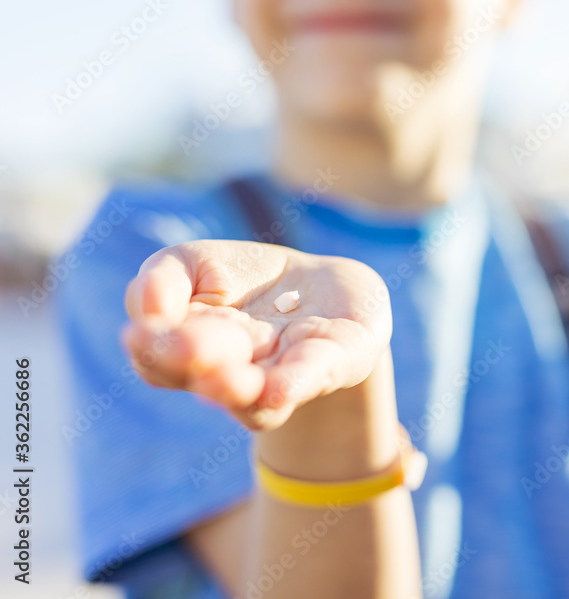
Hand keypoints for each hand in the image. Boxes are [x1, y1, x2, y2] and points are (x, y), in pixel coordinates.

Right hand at [121, 240, 391, 431]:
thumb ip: (164, 279)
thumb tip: (148, 305)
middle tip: (190, 347)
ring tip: (232, 381)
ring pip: (253, 398)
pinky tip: (282, 387)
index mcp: (192, 347)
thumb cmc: (249, 278)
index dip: (152, 350)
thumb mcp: (196, 263)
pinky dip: (294, 383)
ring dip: (239, 390)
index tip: (142, 332)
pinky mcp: (333, 363)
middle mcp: (233, 372)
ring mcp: (282, 373)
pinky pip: (310, 378)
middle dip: (194, 364)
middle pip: (203, 379)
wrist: (326, 286)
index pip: (159, 360)